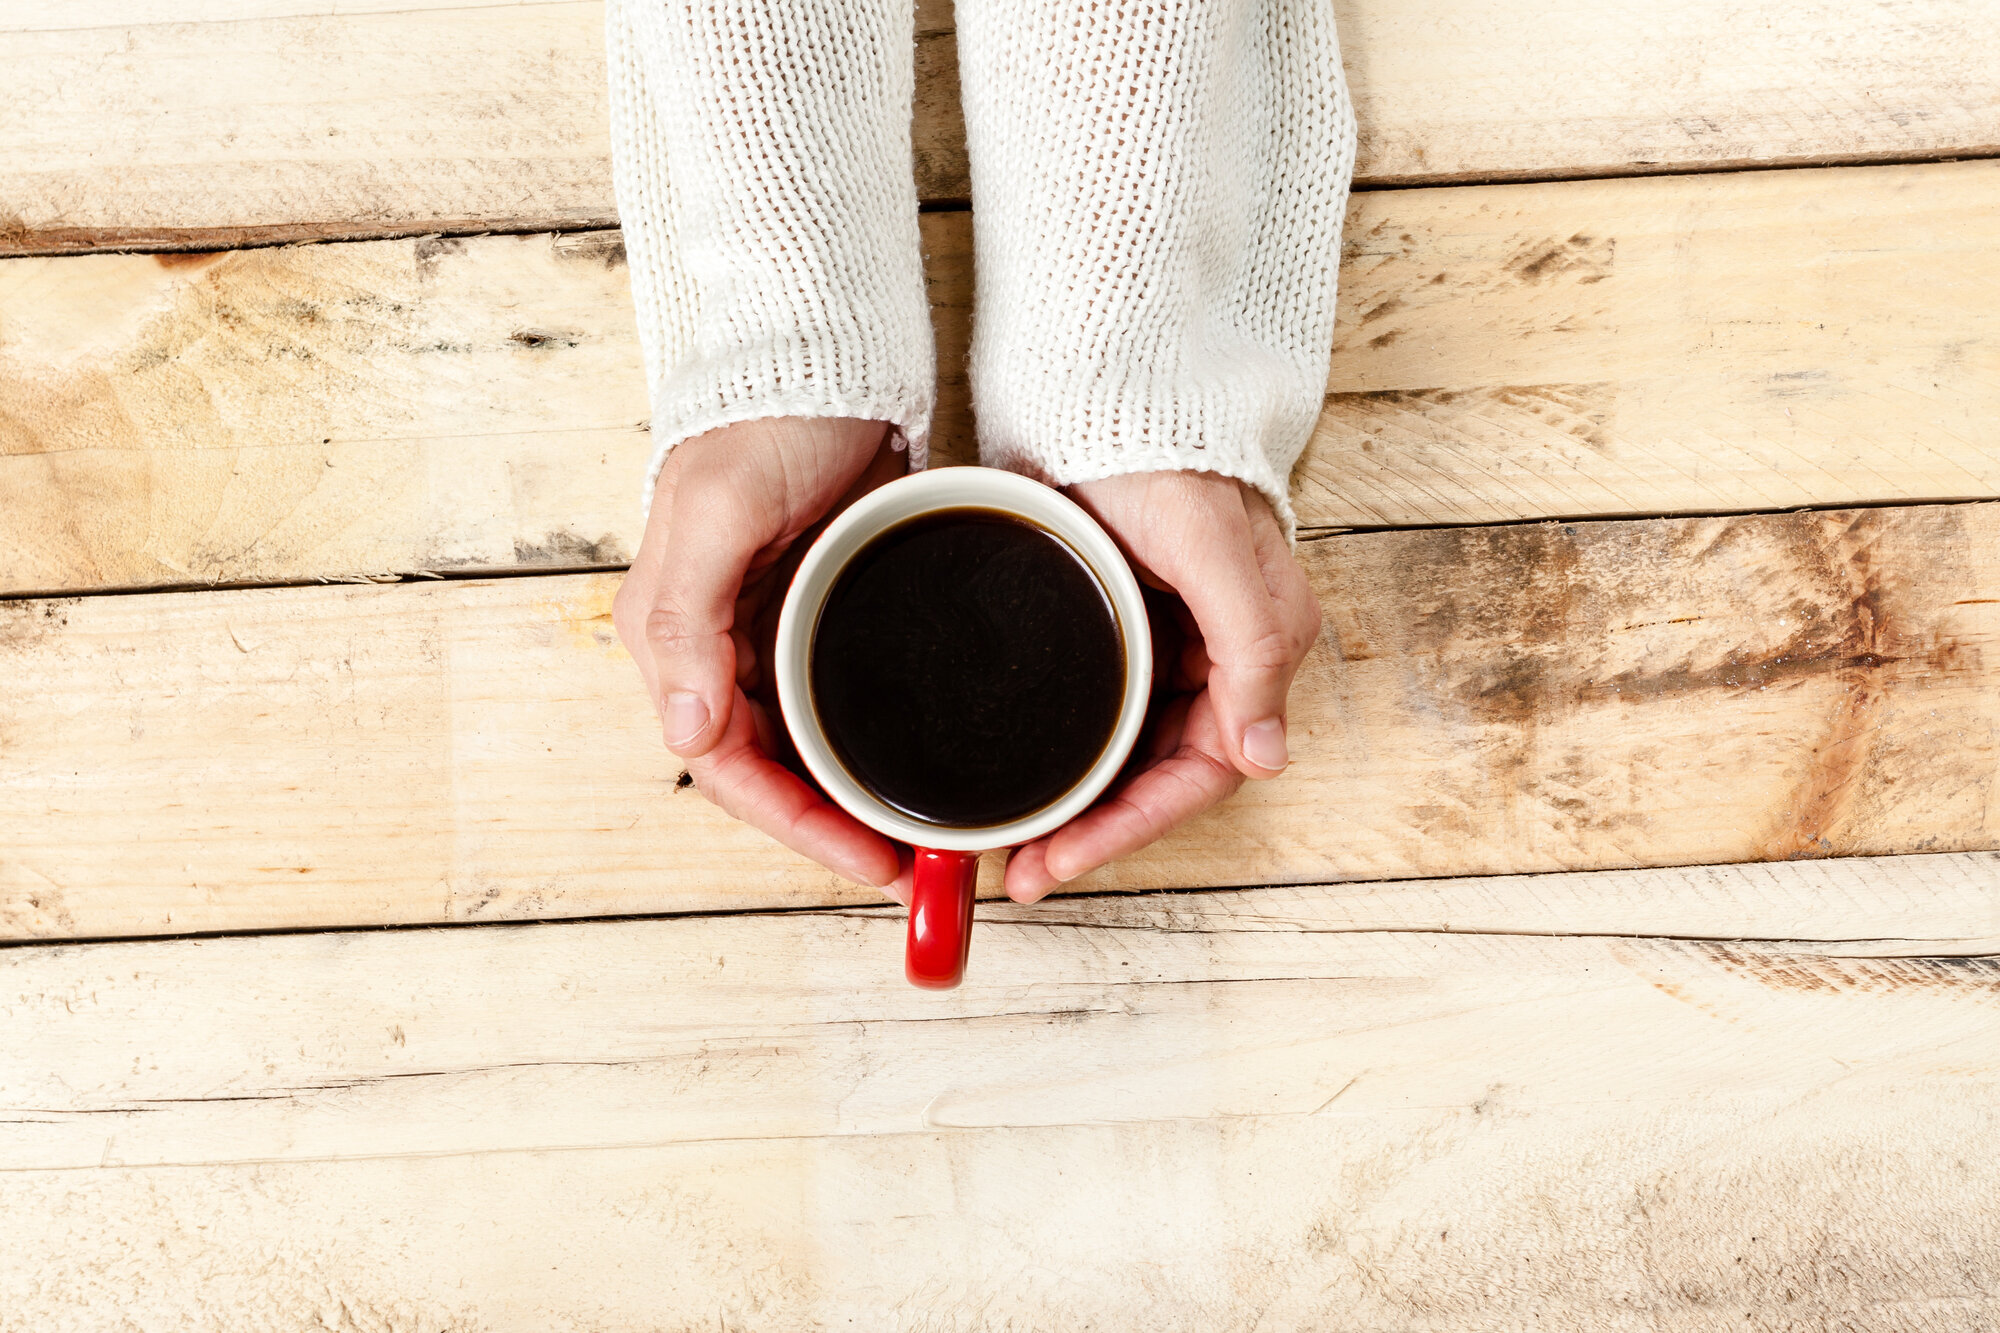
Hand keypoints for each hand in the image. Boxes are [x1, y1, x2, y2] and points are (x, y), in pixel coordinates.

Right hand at [612, 417, 910, 896]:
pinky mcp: (818, 611)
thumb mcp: (720, 513)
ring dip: (847, 791)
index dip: (792, 823)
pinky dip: (866, 741)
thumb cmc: (763, 418)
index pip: (723, 764)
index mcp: (674, 634)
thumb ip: (688, 621)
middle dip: (826, 823)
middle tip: (904, 859)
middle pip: (765, 768)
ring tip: (916, 826)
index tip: (863, 857)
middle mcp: (714, 645)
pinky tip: (912, 760)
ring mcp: (770, 631)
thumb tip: (683, 729)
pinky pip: (836, 702)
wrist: (822, 350)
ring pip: (802, 744)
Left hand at [1002, 470, 1321, 901]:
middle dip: (1100, 831)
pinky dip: (1070, 755)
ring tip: (1020, 844)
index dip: (1134, 827)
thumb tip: (1268, 757)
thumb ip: (1252, 647)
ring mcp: (1167, 645)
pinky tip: (1030, 778)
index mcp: (1257, 647)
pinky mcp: (1121, 628)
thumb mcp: (1212, 548)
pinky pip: (1103, 716)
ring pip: (1129, 754)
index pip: (1205, 772)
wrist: (1104, 385)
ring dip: (1082, 804)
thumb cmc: (1164, 450)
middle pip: (1162, 776)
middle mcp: (1218, 657)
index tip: (1065, 861)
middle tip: (1027, 870)